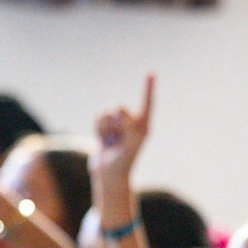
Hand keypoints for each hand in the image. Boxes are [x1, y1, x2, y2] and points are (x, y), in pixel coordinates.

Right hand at [90, 74, 153, 189]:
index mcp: (143, 124)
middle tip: (117, 138)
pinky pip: (98, 118)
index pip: (147, 102)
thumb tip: (118, 111)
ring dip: (104, 128)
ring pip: (106, 113)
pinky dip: (97, 129)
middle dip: (114, 121)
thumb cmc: (124, 161)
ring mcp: (117, 124)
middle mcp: (131, 121)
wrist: (109, 175)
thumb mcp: (131, 143)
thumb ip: (129, 125)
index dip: (148, 87)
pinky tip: (103, 140)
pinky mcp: (105, 127)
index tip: (150, 73)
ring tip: (109, 141)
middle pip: (119, 108)